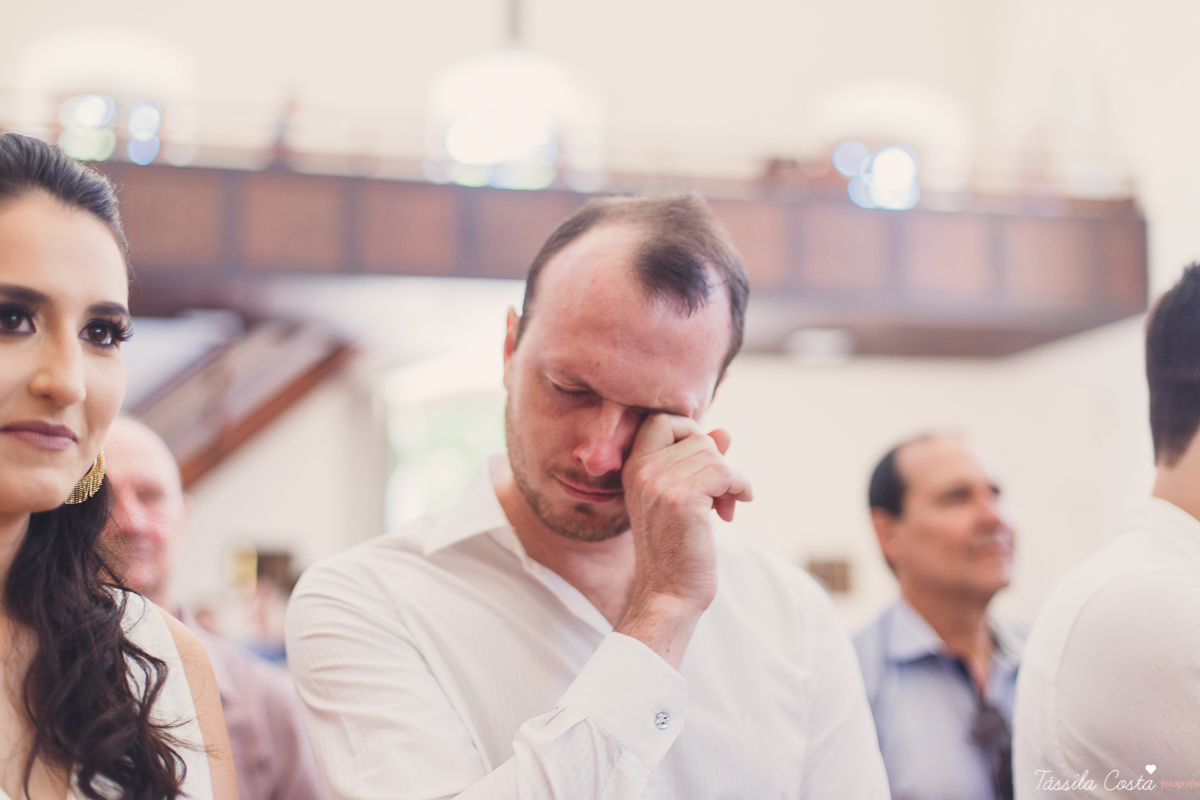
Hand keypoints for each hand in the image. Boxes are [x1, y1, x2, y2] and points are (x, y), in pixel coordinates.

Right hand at [615, 414, 751, 667]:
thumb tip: (725, 432)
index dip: (690, 431)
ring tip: (724, 507)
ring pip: (714, 455)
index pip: (662, 419)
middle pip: (696, 436)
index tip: (704, 462)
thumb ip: (699, 463)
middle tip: (721, 494)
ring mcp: (658, 484)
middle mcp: (641, 471)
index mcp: (633, 468)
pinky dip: (740, 488)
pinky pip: (725, 473)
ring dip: (731, 480)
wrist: (669, 593)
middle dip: (718, 462)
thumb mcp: (682, 498)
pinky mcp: (682, 500)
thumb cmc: (677, 548)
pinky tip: (733, 511)